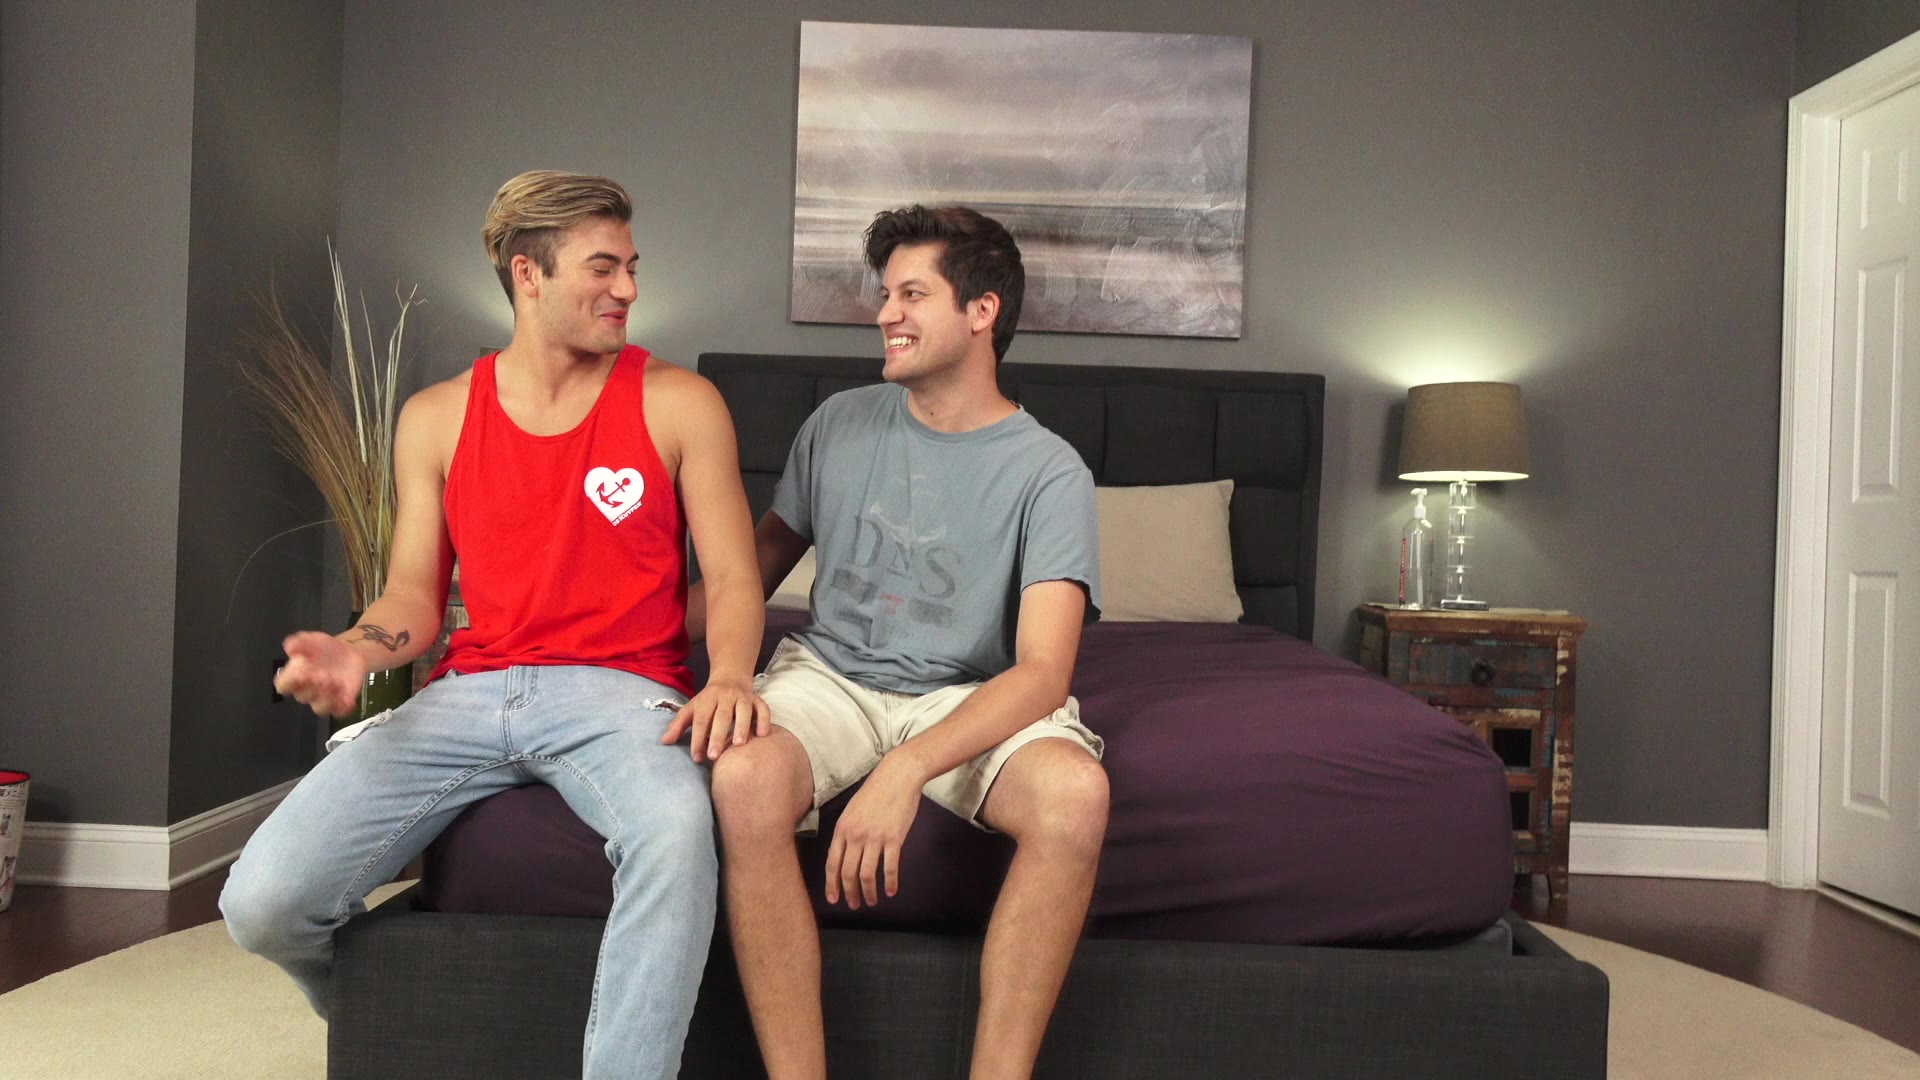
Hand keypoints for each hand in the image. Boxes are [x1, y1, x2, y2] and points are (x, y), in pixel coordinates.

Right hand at [275, 631, 368, 718]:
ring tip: (336, 683)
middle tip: (323, 674)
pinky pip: (339, 712)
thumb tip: (290, 647)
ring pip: (320, 708)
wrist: (348, 652)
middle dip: (312, 685)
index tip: (302, 663)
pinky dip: (343, 708)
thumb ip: (299, 642)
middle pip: (302, 696)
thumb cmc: (324, 649)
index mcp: (295, 677)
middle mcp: (307, 691)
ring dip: (327, 698)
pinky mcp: (340, 703)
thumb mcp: (312, 640)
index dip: (290, 678)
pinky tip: (348, 700)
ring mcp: (324, 698)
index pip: (283, 685)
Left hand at [660, 676, 769, 762]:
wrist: (730, 676)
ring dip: (742, 727)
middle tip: (714, 756)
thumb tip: (664, 742)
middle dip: (718, 736)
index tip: (697, 757)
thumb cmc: (708, 699)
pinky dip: (764, 720)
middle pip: (722, 716)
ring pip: (743, 711)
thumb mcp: (692, 708)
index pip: (702, 720)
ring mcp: (743, 697)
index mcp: (707, 699)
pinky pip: (763, 708)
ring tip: (739, 745)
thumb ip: (678, 725)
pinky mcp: (757, 699)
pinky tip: (763, 735)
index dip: (698, 738)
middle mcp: (726, 696)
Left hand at [824, 756, 924, 908]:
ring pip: (867, 874)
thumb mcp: (852, 810)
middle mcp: (855, 835)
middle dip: (849, 893)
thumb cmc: (875, 792)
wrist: (897, 776)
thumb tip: (844, 854)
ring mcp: (875, 838)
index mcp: (842, 829)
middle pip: (848, 873)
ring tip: (871, 901)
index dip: (831, 884)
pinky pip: (890, 867)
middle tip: (854, 904)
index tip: (833, 898)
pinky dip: (890, 882)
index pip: (832, 863)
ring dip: (868, 892)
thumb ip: (846, 832)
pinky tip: (891, 891)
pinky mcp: (894, 838)